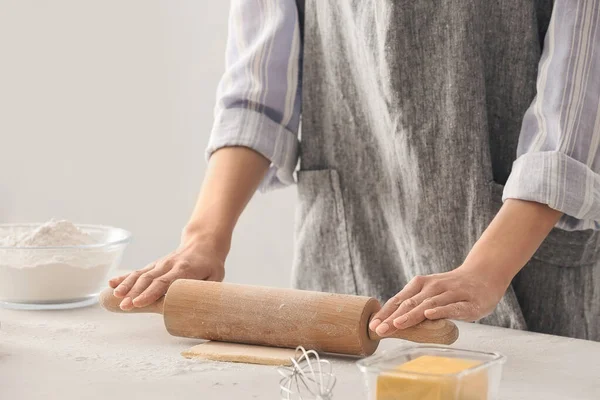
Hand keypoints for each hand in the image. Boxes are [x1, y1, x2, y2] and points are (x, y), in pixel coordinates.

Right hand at [108, 231, 227, 310]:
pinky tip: (112, 284)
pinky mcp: (154, 265)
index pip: (165, 282)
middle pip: (149, 279)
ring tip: (116, 297)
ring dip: (127, 286)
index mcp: (184, 269)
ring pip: (141, 274)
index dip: (151, 293)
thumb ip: (205, 292)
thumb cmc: (211, 265)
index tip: (138, 302)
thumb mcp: (215, 278)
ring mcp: (160, 264)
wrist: (203, 243)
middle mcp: (169, 265)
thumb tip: (199, 310)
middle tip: (124, 306)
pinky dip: (125, 277)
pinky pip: (138, 271)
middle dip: (135, 293)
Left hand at [368, 265, 510, 336]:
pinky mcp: (468, 302)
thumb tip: (390, 323)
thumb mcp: (431, 293)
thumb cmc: (452, 289)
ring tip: (397, 324)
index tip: (372, 326)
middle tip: (379, 330)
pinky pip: (452, 307)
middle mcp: (433, 287)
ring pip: (428, 305)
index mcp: (420, 284)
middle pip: (410, 303)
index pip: (399, 300)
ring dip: (411, 315)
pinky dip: (440, 311)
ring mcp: (451, 293)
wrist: (484, 275)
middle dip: (393, 318)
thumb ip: (414, 305)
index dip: (385, 313)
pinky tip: (430, 316)